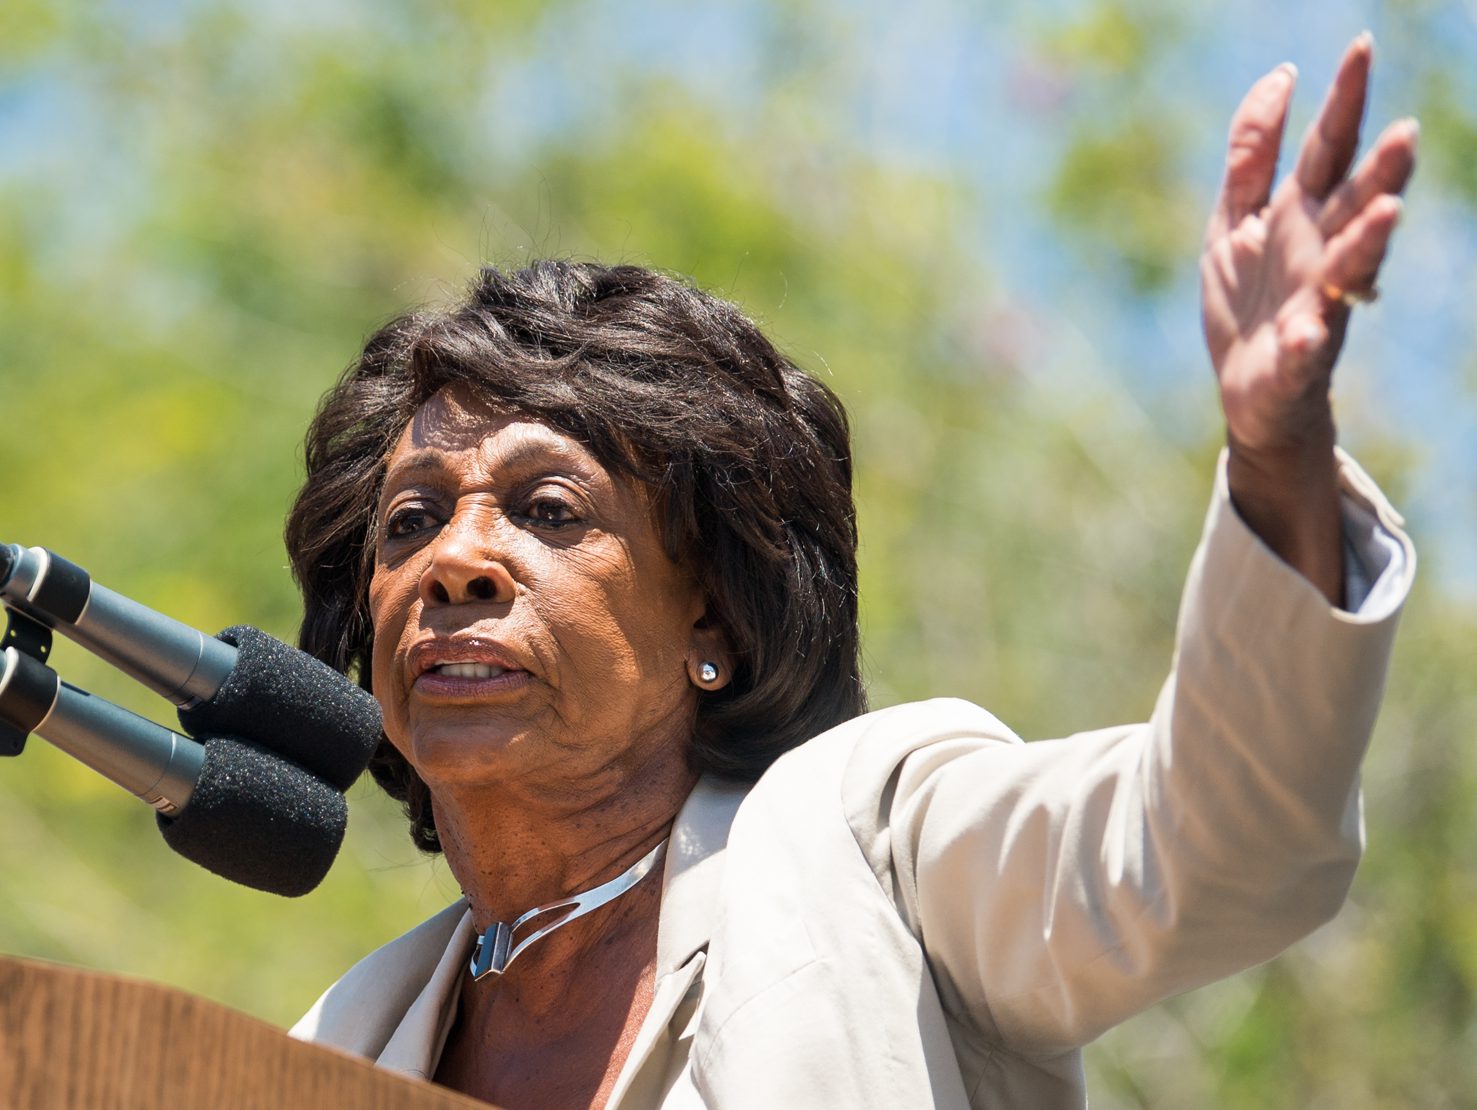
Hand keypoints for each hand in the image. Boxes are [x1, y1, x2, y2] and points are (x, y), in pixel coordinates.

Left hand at [1199, 33, 1416, 602]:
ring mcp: (1313, 304)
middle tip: (1406, 131)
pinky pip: (1303, 349)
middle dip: (1382, 171)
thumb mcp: (1233, 218)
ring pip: (1350, 268)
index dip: (1344, 100)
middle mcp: (1319, 253)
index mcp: (1302, 215)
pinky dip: (1305, 341)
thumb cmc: (1250, 300)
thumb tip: (1281, 74)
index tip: (1360, 46)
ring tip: (1389, 212)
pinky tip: (1305, 333)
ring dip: (1369, 241)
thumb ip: (1252, 153)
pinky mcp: (1296, 358)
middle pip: (1355, 204)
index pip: (1331, 148)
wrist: (1250, 391)